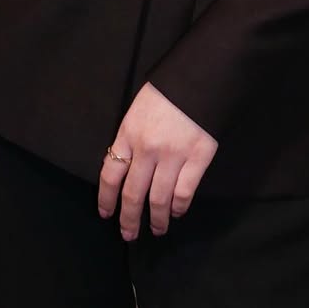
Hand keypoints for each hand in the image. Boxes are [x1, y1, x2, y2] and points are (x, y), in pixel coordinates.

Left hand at [97, 82, 217, 240]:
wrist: (202, 73)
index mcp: (129, 132)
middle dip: (129, 219)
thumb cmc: (169, 87)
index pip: (110, 174)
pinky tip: (177, 212)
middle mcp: (147, 148)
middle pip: (132, 194)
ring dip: (157, 219)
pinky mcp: (197, 157)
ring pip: (158, 199)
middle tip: (128, 234)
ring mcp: (173, 154)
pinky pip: (184, 192)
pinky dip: (179, 207)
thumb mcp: (140, 106)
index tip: (106, 213)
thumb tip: (128, 163)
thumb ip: (132, 134)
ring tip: (157, 229)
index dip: (106, 198)